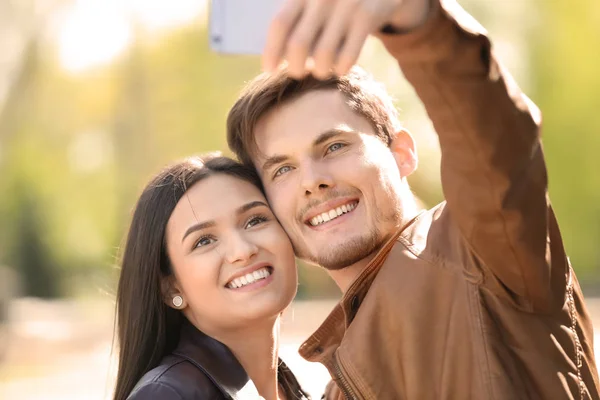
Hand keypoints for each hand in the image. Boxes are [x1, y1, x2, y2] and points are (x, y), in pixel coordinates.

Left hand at [262, 0, 430, 78]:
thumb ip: (298, 18)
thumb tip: (277, 56)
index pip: (280, 25)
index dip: (271, 51)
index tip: (269, 69)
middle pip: (298, 45)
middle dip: (294, 67)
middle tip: (297, 72)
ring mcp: (346, 5)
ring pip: (322, 56)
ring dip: (320, 71)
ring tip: (321, 69)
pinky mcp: (367, 16)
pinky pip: (347, 57)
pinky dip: (341, 69)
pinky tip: (340, 68)